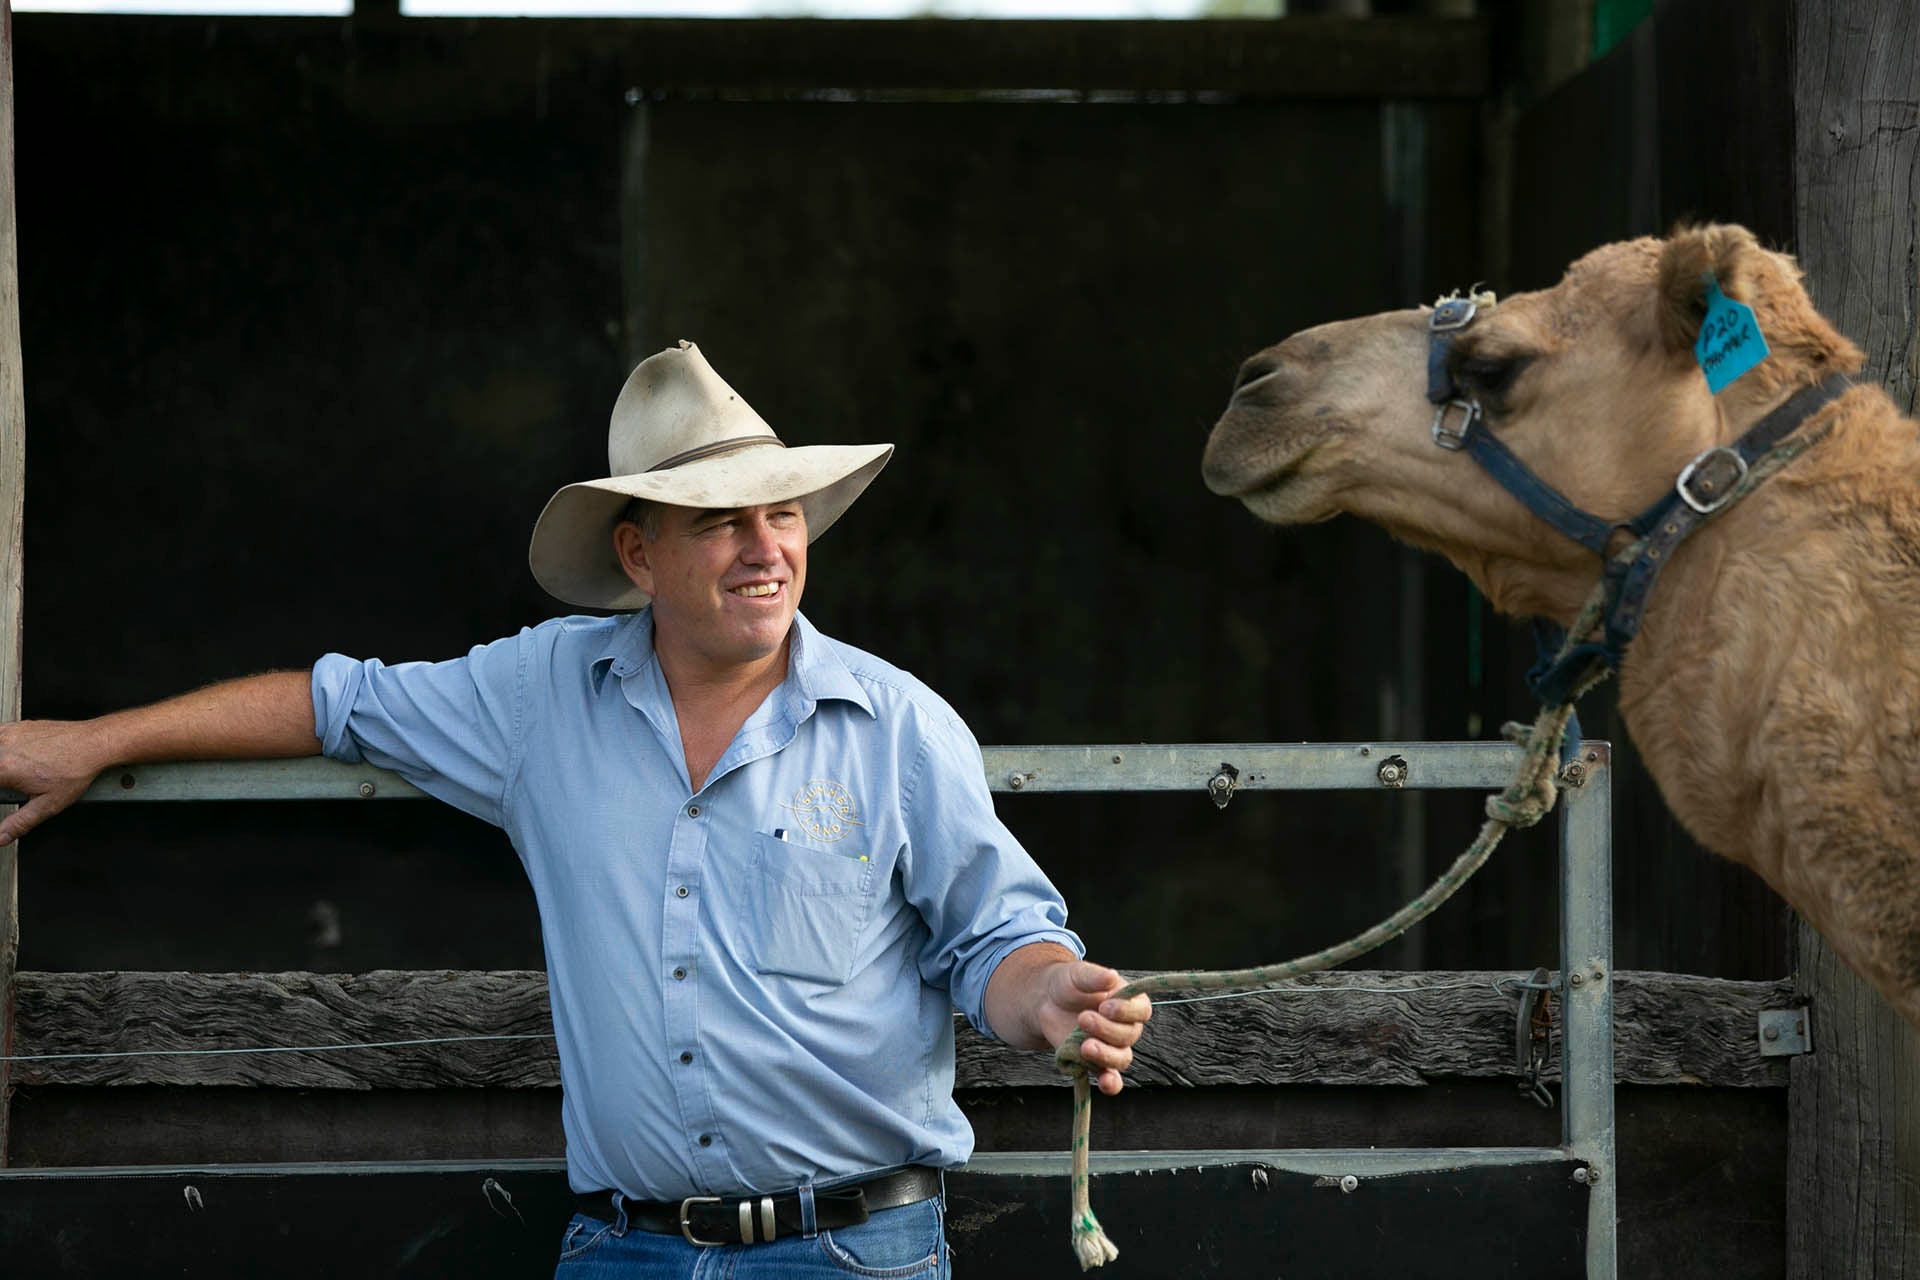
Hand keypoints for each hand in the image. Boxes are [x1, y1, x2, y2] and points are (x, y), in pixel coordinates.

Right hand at [0, 719, 110, 845]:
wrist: (94, 744)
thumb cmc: (76, 769)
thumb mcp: (48, 804)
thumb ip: (19, 823)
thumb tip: (1, 837)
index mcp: (4, 768)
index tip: (4, 794)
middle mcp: (3, 747)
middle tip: (8, 786)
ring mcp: (9, 733)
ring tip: (11, 774)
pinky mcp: (17, 725)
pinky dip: (1, 748)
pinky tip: (11, 758)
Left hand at [1045, 960, 1152, 1096]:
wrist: (1046, 1002)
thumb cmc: (1068, 984)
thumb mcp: (1078, 974)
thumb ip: (1094, 976)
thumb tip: (1111, 976)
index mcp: (1130, 1002)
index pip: (1141, 1011)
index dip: (1126, 1011)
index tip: (1105, 1006)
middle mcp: (1127, 1027)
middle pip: (1129, 1035)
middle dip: (1106, 1029)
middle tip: (1083, 1018)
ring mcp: (1113, 1048)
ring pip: (1122, 1059)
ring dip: (1106, 1055)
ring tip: (1085, 1047)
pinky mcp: (1097, 1064)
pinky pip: (1112, 1080)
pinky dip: (1111, 1084)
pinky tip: (1104, 1082)